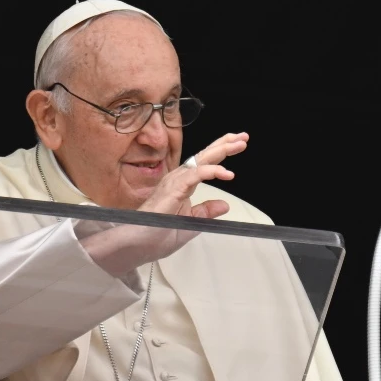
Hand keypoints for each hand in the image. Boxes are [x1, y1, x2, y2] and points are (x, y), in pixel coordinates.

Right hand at [81, 132, 248, 276]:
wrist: (137, 243)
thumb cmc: (155, 234)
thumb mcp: (190, 223)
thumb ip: (205, 212)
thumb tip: (224, 205)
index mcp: (182, 185)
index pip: (204, 163)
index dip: (221, 152)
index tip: (238, 145)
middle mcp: (177, 179)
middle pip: (204, 156)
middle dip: (225, 145)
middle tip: (243, 137)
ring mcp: (173, 182)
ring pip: (201, 160)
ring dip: (221, 151)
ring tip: (238, 145)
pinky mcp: (172, 189)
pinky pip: (195, 175)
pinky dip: (211, 172)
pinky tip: (226, 174)